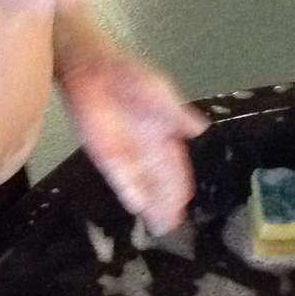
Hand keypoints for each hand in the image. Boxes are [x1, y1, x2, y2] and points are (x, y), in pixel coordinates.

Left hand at [59, 51, 206, 232]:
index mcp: (164, 136)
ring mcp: (126, 154)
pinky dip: (129, 191)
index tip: (186, 203)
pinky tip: (136, 206)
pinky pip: (120, 178)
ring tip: (159, 226)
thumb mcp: (158, 91)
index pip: (176, 168)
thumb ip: (176, 113)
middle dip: (167, 204)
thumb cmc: (129, 77)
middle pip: (161, 183)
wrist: (93, 69)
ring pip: (143, 185)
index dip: (181, 186)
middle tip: (173, 226)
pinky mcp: (105, 154)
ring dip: (151, 205)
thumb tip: (201, 130)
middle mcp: (147, 150)